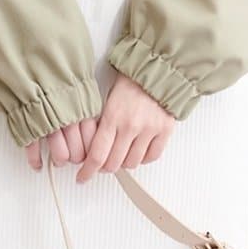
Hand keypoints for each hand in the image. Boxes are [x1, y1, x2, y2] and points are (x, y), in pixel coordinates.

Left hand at [24, 72, 175, 182]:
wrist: (157, 70)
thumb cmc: (130, 82)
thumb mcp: (106, 100)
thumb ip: (100, 126)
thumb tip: (91, 150)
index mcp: (112, 117)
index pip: (96, 155)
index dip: (87, 171)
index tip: (82, 177)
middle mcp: (131, 126)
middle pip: (113, 164)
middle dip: (104, 168)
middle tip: (102, 164)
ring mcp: (149, 130)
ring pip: (132, 163)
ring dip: (123, 163)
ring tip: (121, 152)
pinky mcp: (165, 131)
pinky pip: (152, 157)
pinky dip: (143, 158)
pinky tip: (138, 150)